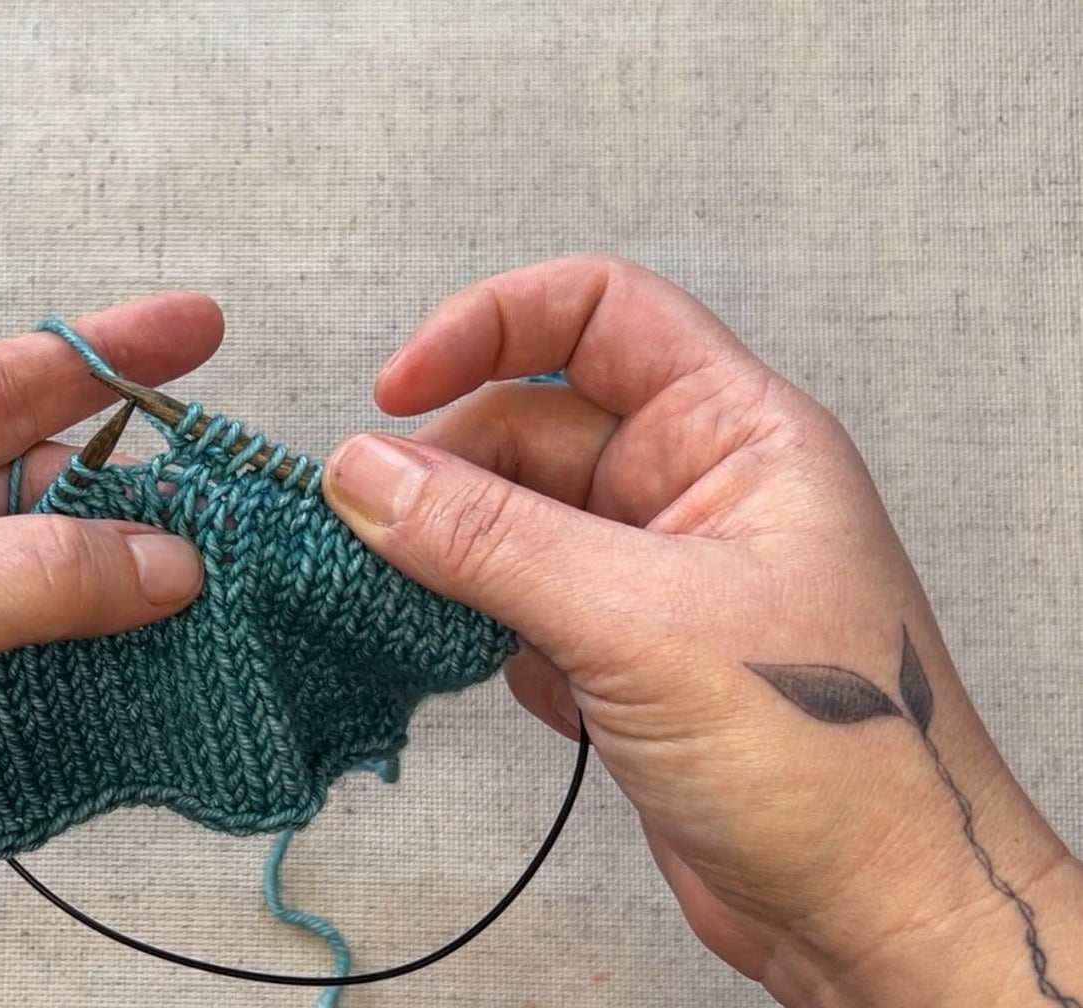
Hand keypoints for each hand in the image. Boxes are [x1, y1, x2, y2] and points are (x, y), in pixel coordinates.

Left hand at [0, 294, 219, 1007]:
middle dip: (133, 492)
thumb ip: (25, 575)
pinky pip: (44, 674)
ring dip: (130, 595)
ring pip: (50, 588)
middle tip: (232, 502)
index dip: (100, 355)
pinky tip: (163, 676)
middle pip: (34, 488)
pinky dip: (107, 676)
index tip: (195, 330)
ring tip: (221, 596)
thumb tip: (164, 558)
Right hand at [324, 256, 1082, 1006]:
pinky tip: (501, 675)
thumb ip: (490, 540)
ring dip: (453, 556)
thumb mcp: (642, 623)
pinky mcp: (621, 651)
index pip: (600, 314)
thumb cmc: (833, 757)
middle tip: (373, 527)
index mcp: (735, 433)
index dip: (490, 326)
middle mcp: (693, 487)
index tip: (396, 387)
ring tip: (415, 603)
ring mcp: (652, 572)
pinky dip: (482, 627)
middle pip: (531, 423)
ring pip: (513, 519)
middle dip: (448, 469)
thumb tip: (365, 474)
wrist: (871, 913)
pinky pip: (515, 599)